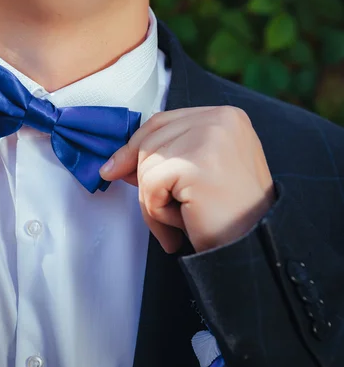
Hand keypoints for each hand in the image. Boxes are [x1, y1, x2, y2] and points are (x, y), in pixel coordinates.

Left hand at [100, 106, 274, 252]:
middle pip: (149, 142)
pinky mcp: (198, 164)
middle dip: (144, 181)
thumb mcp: (192, 177)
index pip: (161, 122)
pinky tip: (182, 224)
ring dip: (153, 200)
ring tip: (182, 219)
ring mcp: (211, 138)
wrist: (252, 249)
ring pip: (146, 164)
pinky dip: (156, 211)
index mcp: (225, 116)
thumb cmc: (225, 216)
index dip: (133, 147)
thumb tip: (115, 163)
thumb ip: (160, 160)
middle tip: (164, 212)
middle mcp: (221, 119)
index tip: (114, 170)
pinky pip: (150, 184)